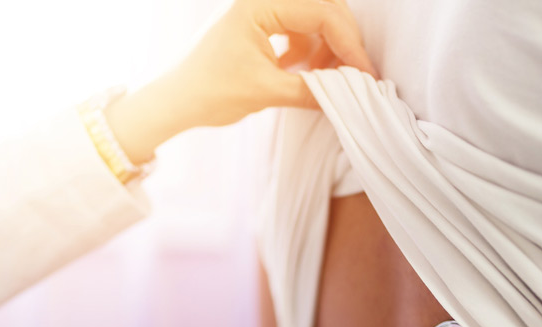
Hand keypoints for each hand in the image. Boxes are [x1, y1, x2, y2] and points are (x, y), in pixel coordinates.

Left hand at [105, 0, 376, 164]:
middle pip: (322, 7)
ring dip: (326, 46)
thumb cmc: (209, 93)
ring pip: (312, 17)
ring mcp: (260, 8)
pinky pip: (297, 27)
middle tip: (355, 74)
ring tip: (325, 77)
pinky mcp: (259, 23)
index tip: (364, 73)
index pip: (322, 12)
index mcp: (260, 3)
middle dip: (342, 42)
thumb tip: (349, 93)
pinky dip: (307, 49)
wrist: (176, 102)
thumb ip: (311, 90)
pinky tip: (299, 71)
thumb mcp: (266, 93)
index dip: (348, 43)